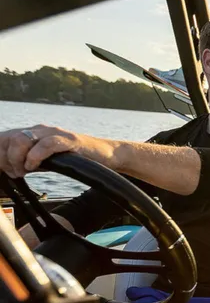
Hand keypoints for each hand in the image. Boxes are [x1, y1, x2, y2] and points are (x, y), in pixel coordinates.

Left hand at [0, 125, 115, 177]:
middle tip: (16, 173)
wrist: (106, 155)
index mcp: (33, 133)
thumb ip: (29, 162)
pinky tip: (35, 166)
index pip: (4, 138)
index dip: (0, 155)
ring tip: (25, 170)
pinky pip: (46, 144)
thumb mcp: (47, 161)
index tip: (7, 170)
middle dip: (7, 159)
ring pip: (23, 139)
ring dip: (18, 158)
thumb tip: (9, 169)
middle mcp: (41, 129)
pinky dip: (35, 156)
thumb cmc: (78, 158)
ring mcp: (55, 133)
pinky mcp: (69, 139)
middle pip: (10, 138)